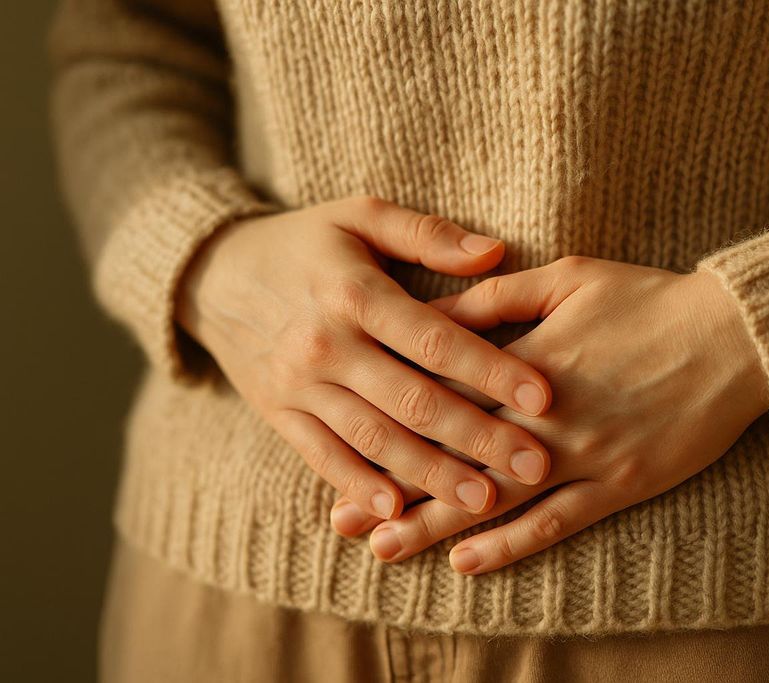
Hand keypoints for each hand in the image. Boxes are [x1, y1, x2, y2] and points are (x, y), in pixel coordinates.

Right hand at [175, 197, 553, 520]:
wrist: (213, 275)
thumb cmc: (303, 243)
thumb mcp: (359, 215)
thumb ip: (427, 233)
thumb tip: (497, 252)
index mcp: (355, 293)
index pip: (434, 340)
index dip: (491, 369)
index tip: (544, 397)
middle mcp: (327, 344)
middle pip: (413, 401)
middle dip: (478, 437)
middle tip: (534, 465)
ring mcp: (300, 386)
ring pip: (374, 438)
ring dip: (430, 475)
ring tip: (483, 501)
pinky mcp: (280, 415)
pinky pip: (322, 458)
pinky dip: (359, 487)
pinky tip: (399, 512)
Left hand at [331, 256, 768, 572]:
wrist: (736, 339)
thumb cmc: (650, 299)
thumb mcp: (569, 277)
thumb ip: (496, 298)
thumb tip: (433, 312)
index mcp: (528, 364)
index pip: (447, 404)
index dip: (394, 433)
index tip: (346, 454)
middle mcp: (548, 419)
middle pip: (458, 461)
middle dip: (398, 492)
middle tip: (345, 521)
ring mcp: (585, 457)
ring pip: (497, 501)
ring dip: (438, 526)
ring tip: (386, 549)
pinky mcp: (620, 485)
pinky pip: (559, 523)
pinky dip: (512, 545)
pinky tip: (468, 562)